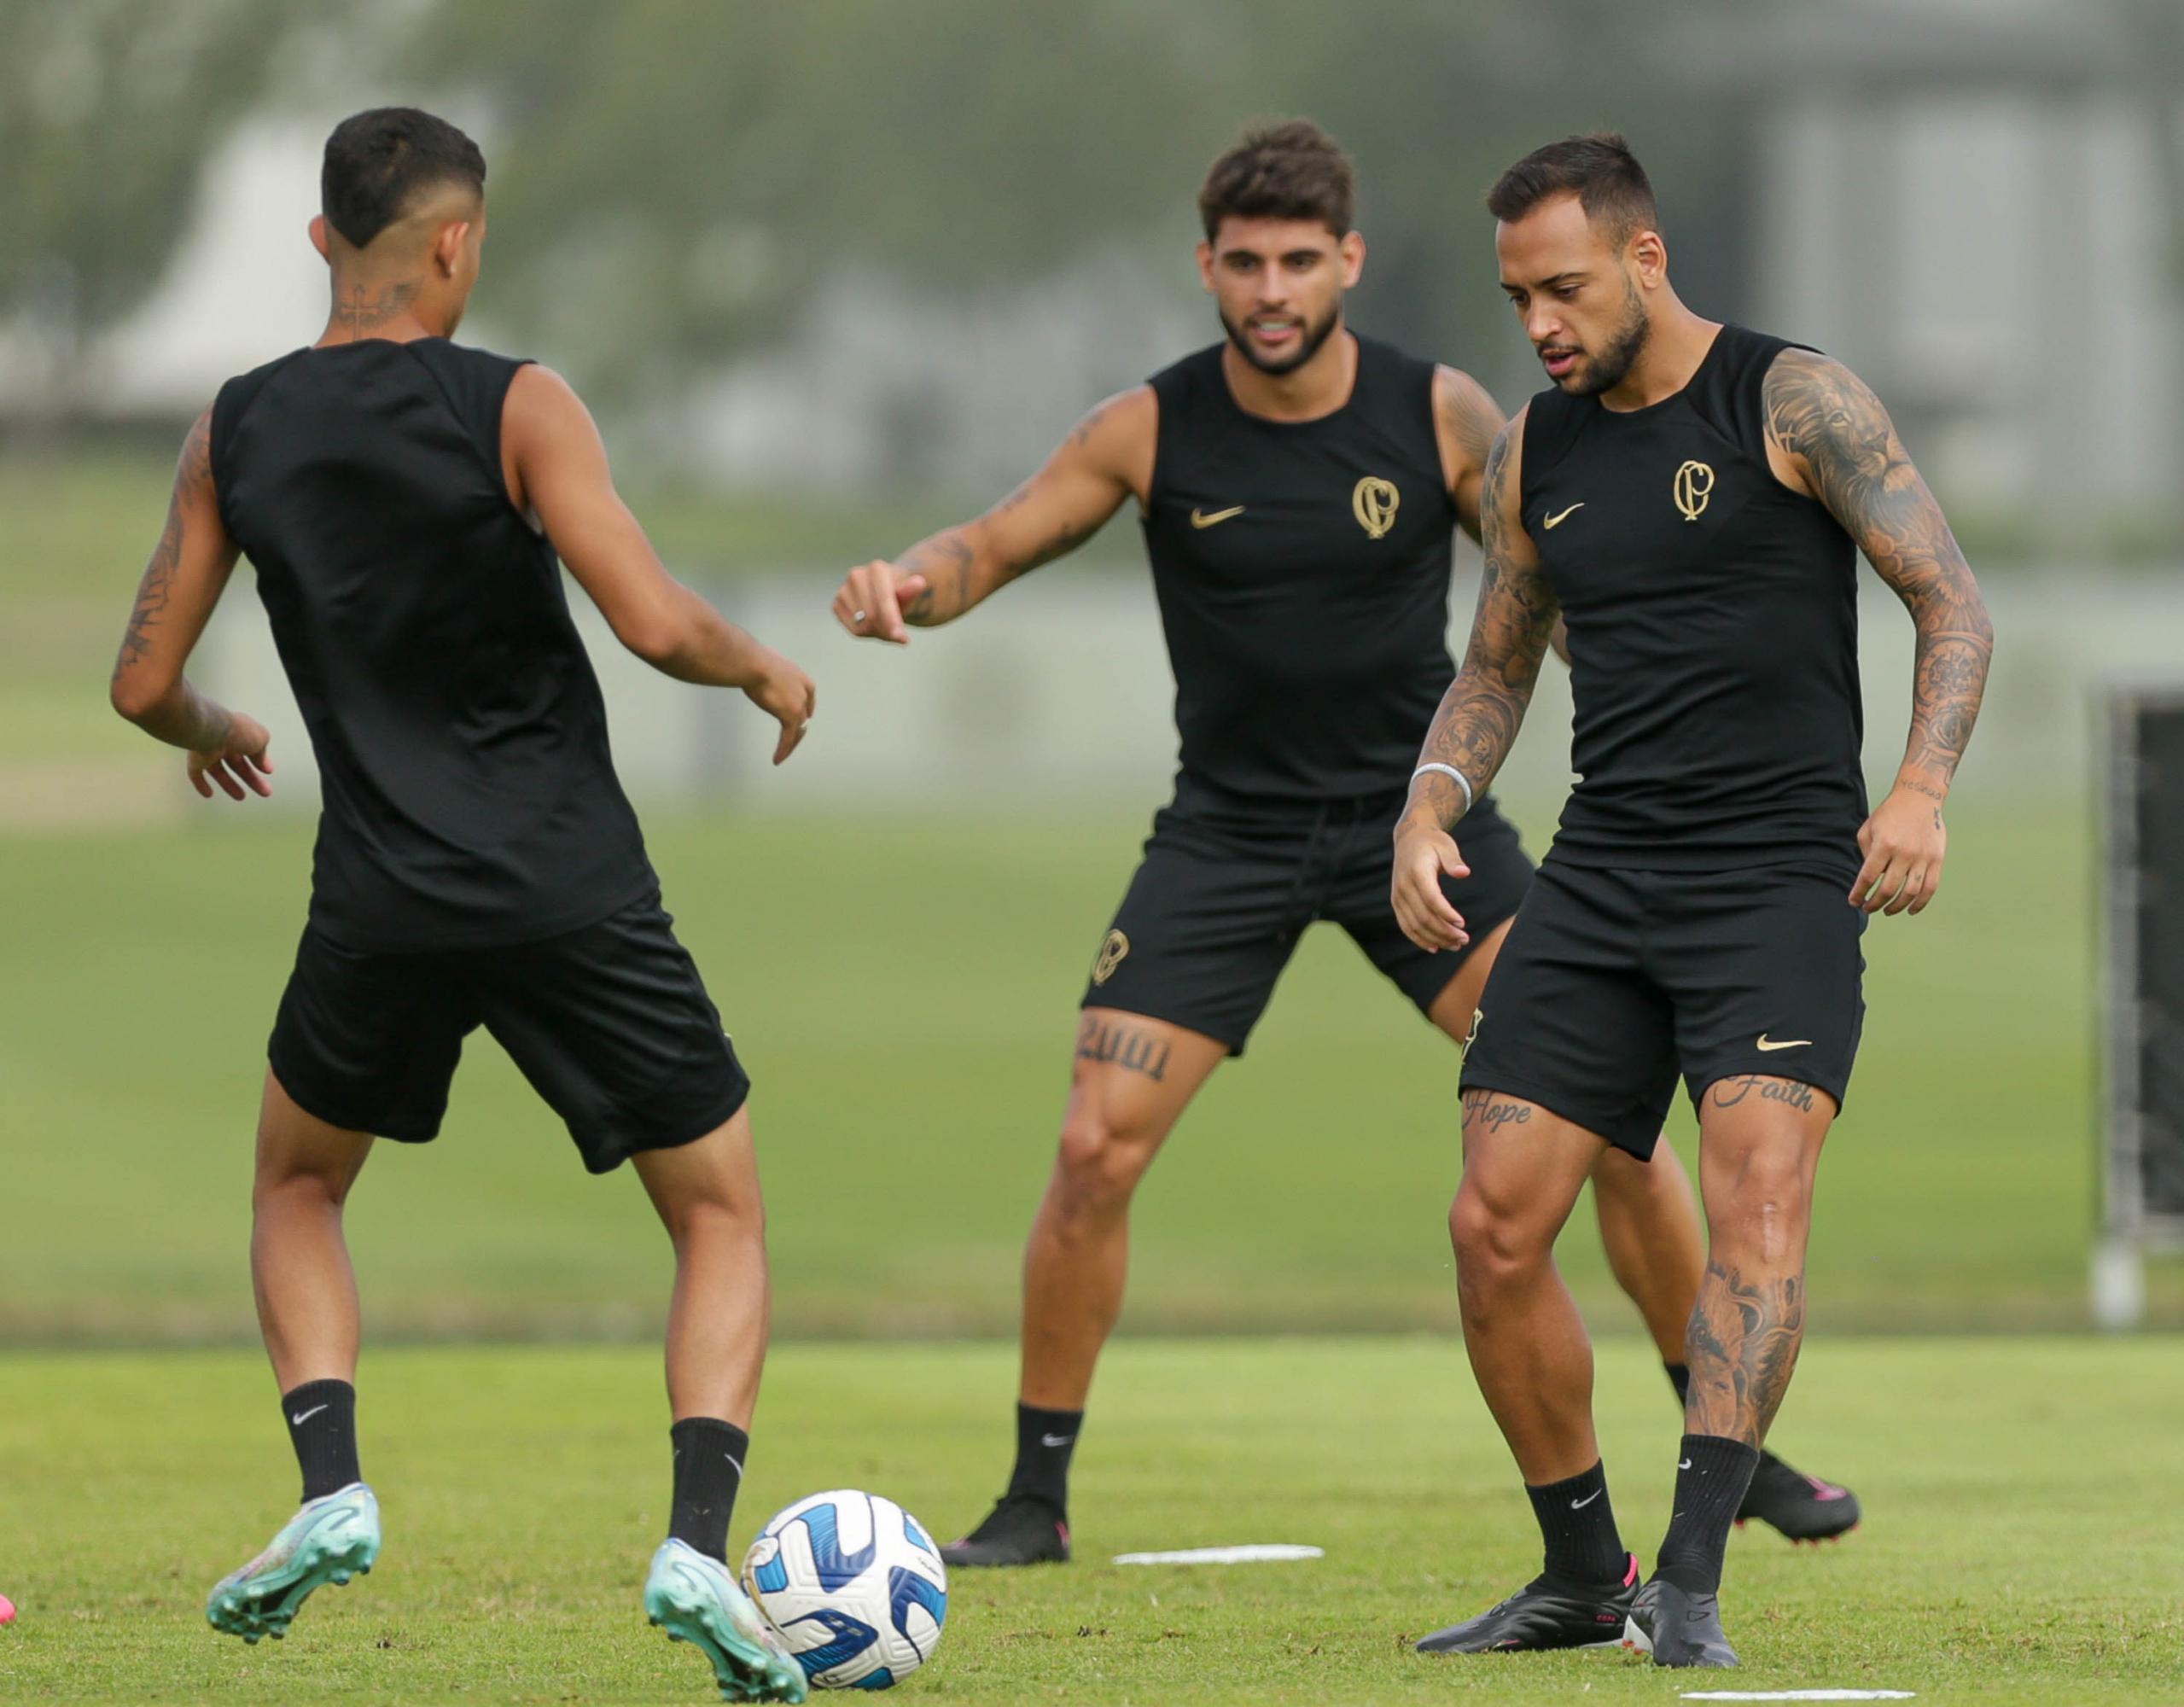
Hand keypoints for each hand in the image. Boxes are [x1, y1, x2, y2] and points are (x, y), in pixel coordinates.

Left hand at [187, 712, 272, 800]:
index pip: (250, 749)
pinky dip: (201, 785)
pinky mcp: (194, 760)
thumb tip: (263, 763)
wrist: (212, 731)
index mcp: (239, 733)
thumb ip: (262, 751)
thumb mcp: (261, 738)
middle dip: (251, 779)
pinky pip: (196, 774)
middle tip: (265, 792)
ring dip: (229, 784)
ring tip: (241, 797)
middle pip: (237, 764)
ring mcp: (206, 751)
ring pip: (218, 771)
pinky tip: (209, 795)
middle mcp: (223, 742)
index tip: (268, 772)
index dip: (259, 761)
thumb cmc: (239, 733)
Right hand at [744, 648, 816, 764]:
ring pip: (798, 732)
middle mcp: (805, 694)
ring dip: (790, 745)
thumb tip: (758, 670)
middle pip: (804, 719)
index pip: (809, 701)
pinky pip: (787, 739)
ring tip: (781, 756)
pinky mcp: (790, 717)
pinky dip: (783, 750)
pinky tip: (777, 759)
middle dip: (797, 732)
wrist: (755, 664)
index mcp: (803, 681)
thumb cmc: (756, 661)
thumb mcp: (769, 665)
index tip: (803, 721)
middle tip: (790, 743)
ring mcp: (799, 707)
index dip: (806, 713)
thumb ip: (771, 673)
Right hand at [831, 560, 930, 643]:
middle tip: (901, 636)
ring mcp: (844, 589)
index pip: (884, 600)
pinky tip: (875, 625)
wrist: (889, 590)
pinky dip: (867, 633)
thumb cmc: (903, 593)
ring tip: (888, 626)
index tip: (902, 639)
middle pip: (872, 615)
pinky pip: (853, 629)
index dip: (893, 620)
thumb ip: (912, 592)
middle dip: (888, 629)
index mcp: (877, 569)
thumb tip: (919, 583)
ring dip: (879, 632)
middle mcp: (856, 575)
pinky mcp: (837, 604)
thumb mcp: (912, 594)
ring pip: (862, 625)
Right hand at [1391, 819, 1471, 951]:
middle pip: (1424, 917)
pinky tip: (1435, 947)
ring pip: (1414, 925)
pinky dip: (1419, 939)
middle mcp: (1404, 886)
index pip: (1431, 899)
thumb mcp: (1445, 845)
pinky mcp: (1396, 903)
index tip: (1462, 924)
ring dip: (1435, 939)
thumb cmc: (1432, 843)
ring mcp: (1398, 896)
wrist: (1409, 839)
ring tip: (1455, 945)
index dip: (1446, 914)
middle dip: (1444, 932)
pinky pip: (1406, 926)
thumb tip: (1464, 873)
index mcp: (1417, 872)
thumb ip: (1454, 860)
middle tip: (1464, 939)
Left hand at [1850, 781, 1945, 914]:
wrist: (1919, 798)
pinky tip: (1910, 910)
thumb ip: (1866, 855)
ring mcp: (1923, 857)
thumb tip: (1869, 880)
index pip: (1868, 877)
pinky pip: (1930, 888)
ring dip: (1896, 906)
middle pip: (1888, 889)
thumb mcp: (1868, 830)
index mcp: (1884, 845)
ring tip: (1887, 911)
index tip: (1854, 902)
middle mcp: (1904, 853)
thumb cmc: (1889, 814)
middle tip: (1868, 908)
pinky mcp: (1937, 859)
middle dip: (1875, 903)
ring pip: (1910, 893)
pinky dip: (1920, 903)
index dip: (1859, 893)